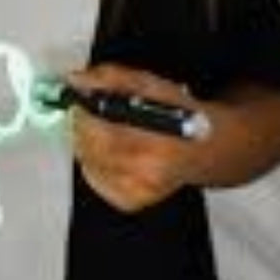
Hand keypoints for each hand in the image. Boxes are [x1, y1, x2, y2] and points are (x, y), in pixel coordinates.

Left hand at [65, 63, 210, 213]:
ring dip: (86, 143)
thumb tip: (76, 80)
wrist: (204, 147)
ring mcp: (139, 192)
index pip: (105, 134)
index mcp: (160, 143)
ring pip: (88, 163)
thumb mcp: (150, 84)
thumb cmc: (179, 114)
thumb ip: (110, 78)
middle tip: (86, 112)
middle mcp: (150, 173)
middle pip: (93, 150)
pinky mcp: (129, 202)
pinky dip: (93, 161)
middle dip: (81, 127)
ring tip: (104, 130)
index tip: (79, 102)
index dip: (84, 117)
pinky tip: (109, 151)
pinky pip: (93, 178)